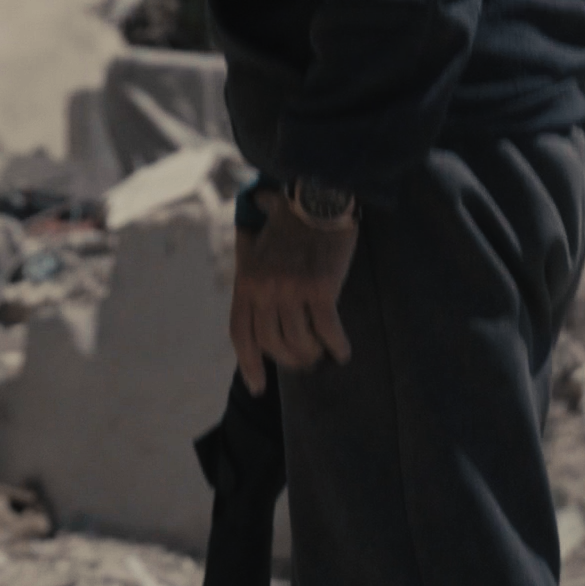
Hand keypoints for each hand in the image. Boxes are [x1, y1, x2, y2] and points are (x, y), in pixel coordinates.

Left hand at [229, 187, 357, 394]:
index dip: (249, 365)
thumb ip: (249, 263)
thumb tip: (246, 272)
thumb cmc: (290, 220)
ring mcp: (291, 290)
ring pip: (300, 341)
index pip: (241, 334)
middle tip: (305, 363)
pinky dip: (336, 346)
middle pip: (272, 344)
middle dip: (289, 360)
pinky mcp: (320, 288)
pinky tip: (343, 352)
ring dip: (313, 355)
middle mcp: (264, 288)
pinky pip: (328, 330)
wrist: (318, 198)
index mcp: (245, 280)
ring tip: (323, 354)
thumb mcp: (257, 243)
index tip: (258, 387)